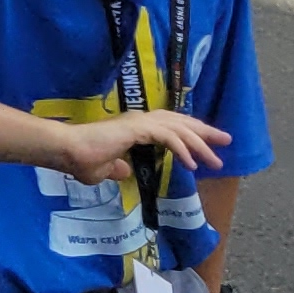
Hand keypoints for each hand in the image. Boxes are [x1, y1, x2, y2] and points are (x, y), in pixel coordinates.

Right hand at [52, 107, 229, 187]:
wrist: (67, 151)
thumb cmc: (80, 160)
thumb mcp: (103, 169)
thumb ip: (115, 169)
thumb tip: (122, 172)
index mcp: (134, 127)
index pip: (169, 125)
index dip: (190, 133)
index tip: (209, 144)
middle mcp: (140, 120)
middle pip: (180, 122)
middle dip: (204, 132)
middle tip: (226, 140)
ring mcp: (138, 122)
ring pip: (178, 128)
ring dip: (199, 142)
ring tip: (216, 159)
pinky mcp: (136, 129)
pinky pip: (167, 137)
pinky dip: (182, 149)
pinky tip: (192, 164)